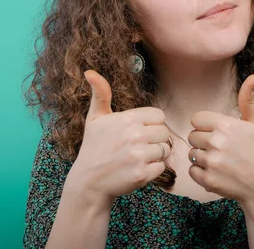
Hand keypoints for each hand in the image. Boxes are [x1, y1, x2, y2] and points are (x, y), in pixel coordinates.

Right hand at [68, 70, 171, 201]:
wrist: (88, 181)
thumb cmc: (93, 147)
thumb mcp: (95, 118)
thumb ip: (100, 94)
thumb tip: (89, 71)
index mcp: (127, 119)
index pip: (159, 116)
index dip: (151, 124)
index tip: (138, 131)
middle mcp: (135, 135)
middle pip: (165, 132)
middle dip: (155, 139)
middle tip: (138, 146)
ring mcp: (139, 155)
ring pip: (165, 150)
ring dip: (155, 155)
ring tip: (137, 157)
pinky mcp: (142, 174)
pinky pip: (162, 167)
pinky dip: (153, 170)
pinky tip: (138, 169)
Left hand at [186, 74, 253, 205]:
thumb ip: (248, 100)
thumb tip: (253, 76)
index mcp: (225, 125)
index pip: (196, 119)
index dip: (205, 126)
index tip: (217, 132)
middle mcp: (216, 142)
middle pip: (192, 136)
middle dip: (203, 141)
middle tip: (221, 149)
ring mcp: (211, 162)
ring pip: (192, 153)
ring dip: (202, 157)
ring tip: (221, 161)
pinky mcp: (207, 179)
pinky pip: (191, 170)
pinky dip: (200, 173)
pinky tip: (217, 172)